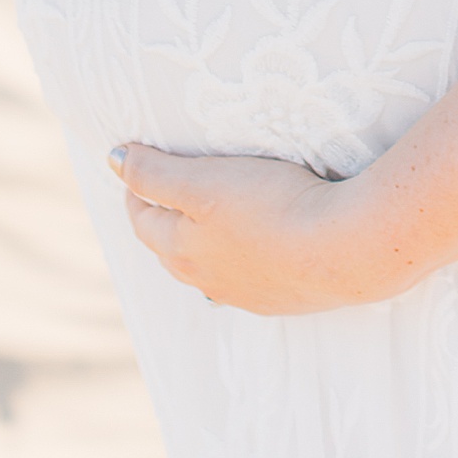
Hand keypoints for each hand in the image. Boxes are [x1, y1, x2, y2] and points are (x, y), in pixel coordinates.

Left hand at [109, 142, 378, 312]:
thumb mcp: (204, 182)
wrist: (344, 250)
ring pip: (208, 269)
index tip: (137, 167)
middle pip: (171, 248)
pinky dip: (238, 262)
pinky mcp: (283, 297)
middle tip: (166, 191)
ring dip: (201, 246)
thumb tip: (113, 159)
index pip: (143, 221)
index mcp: (181, 251)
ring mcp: (245, 293)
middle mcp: (206, 280)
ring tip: (205, 225)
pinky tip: (251, 255)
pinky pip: (246, 280)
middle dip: (163, 220)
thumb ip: (156, 174)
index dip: (137, 191)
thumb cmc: (271, 208)